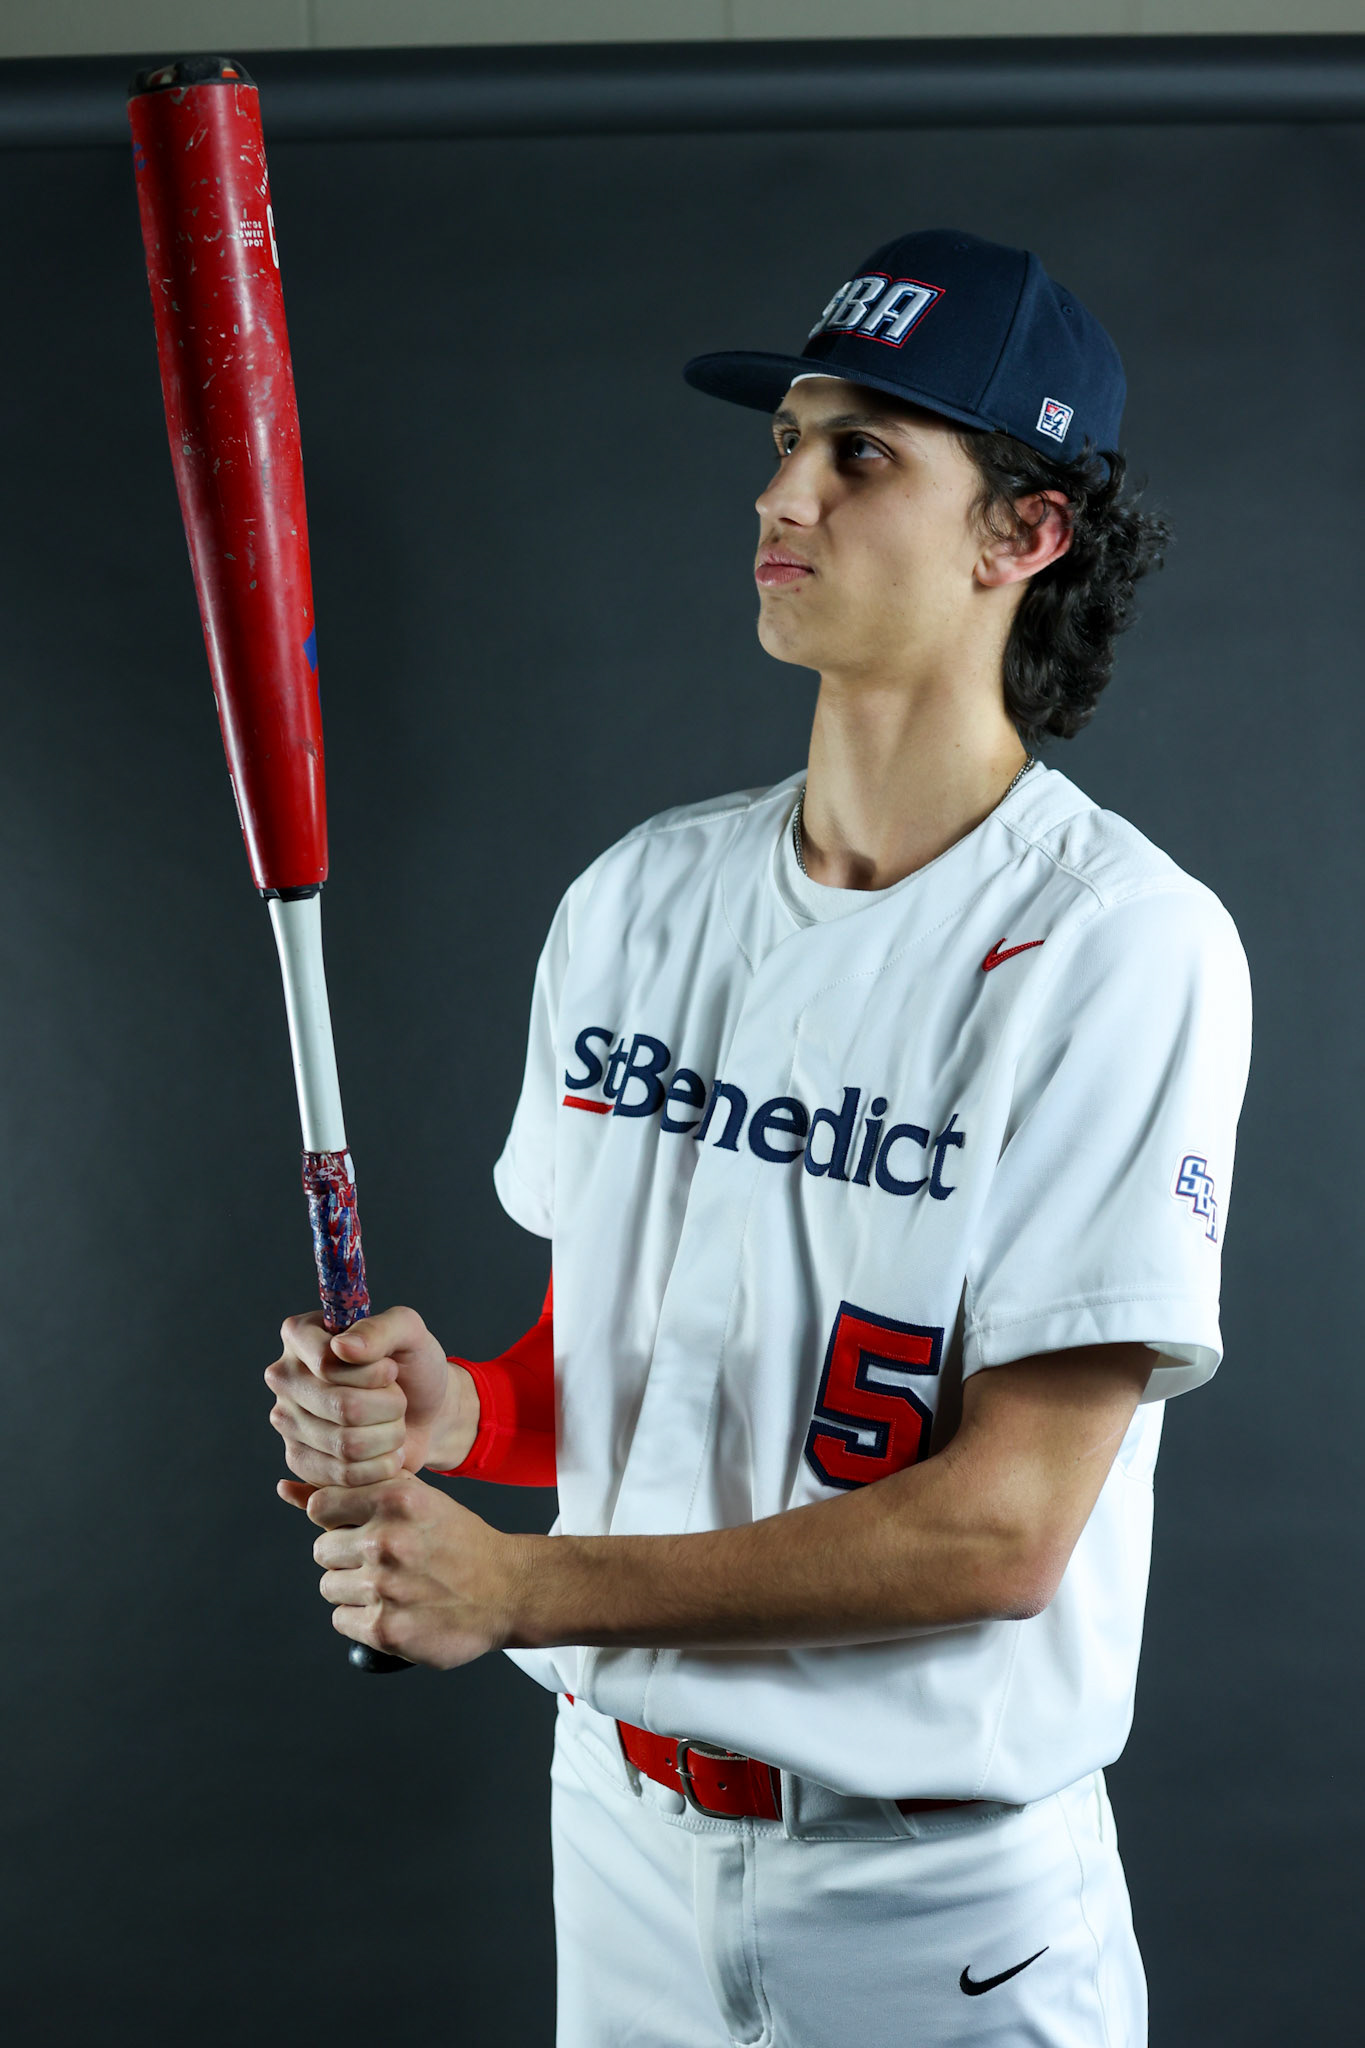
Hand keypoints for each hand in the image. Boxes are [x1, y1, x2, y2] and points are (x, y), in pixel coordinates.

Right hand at [266, 1304, 478, 1506]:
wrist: (425, 1412)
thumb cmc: (412, 1365)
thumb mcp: (409, 1332)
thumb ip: (380, 1328)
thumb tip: (341, 1347)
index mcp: (300, 1335)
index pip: (328, 1364)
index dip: (373, 1373)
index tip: (391, 1369)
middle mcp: (285, 1377)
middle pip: (342, 1407)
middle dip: (389, 1406)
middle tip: (399, 1398)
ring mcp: (287, 1421)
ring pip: (346, 1444)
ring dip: (389, 1436)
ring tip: (394, 1423)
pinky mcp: (299, 1460)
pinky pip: (343, 1475)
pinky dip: (380, 1466)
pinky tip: (388, 1450)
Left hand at [306, 1473, 527, 1667]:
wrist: (507, 1589)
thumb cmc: (455, 1539)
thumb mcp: (410, 1498)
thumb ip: (346, 1493)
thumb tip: (283, 1488)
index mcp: (395, 1499)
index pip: (319, 1507)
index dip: (340, 1519)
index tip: (366, 1527)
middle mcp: (387, 1541)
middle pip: (322, 1551)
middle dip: (347, 1556)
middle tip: (387, 1560)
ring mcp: (385, 1588)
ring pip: (329, 1588)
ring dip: (355, 1589)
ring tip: (395, 1585)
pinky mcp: (387, 1630)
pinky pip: (342, 1621)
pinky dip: (363, 1618)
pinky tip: (395, 1608)